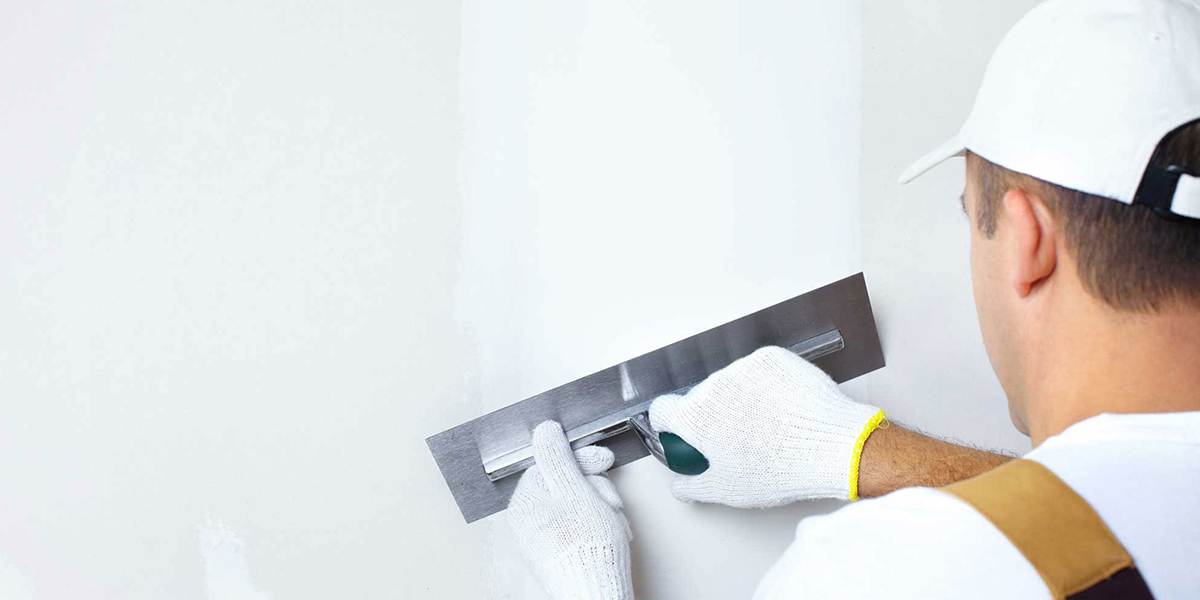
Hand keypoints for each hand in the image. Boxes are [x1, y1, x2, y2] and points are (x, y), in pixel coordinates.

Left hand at [507, 421, 633, 599]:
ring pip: (580, 503)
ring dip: (602, 507)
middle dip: (595, 489)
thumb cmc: (586, 550)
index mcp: (525, 502)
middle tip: (608, 502)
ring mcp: (544, 537)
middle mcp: (528, 520)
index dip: (582, 459)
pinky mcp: (561, 550)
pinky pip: (582, 524)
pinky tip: (610, 533)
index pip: (552, 463)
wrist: (595, 593)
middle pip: (567, 483)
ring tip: (611, 522)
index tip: (602, 460)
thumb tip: (544, 431)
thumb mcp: (574, 490)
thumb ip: (557, 457)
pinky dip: (600, 525)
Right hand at [649, 346, 884, 506]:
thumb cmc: (779, 470)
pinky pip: (759, 370)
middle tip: (738, 436)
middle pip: (700, 397)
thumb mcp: (728, 490)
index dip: (669, 422)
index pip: (663, 409)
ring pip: (731, 382)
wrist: (830, 447)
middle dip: (712, 414)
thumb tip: (681, 486)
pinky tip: (782, 406)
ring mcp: (743, 367)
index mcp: (695, 416)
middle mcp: (713, 385)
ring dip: (740, 397)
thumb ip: (693, 486)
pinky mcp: (771, 357)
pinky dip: (766, 384)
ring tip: (768, 423)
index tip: (680, 430)